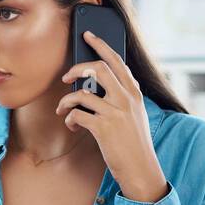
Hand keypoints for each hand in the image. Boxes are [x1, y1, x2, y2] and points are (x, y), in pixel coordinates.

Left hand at [57, 30, 169, 202]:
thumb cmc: (134, 142)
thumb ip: (124, 96)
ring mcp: (115, 112)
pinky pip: (76, 114)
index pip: (117, 61)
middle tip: (65, 77)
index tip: (88, 35)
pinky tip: (72, 126)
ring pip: (81, 92)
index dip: (101, 45)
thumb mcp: (136, 114)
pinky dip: (69, 119)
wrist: (141, 169)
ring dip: (66, 101)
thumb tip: (104, 82)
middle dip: (76, 69)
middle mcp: (126, 98)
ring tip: (63, 110)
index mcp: (134, 93)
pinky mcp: (103, 127)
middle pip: (98, 68)